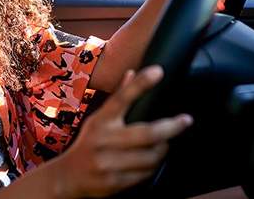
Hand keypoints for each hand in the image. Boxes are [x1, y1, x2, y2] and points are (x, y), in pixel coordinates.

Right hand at [55, 66, 192, 197]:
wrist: (67, 177)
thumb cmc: (88, 143)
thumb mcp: (98, 119)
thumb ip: (117, 98)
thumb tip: (132, 72)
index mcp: (101, 120)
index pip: (122, 98)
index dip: (140, 83)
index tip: (159, 71)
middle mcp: (103, 140)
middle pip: (146, 132)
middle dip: (171, 127)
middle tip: (185, 120)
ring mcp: (107, 162)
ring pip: (149, 156)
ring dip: (163, 150)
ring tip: (166, 144)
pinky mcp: (113, 182)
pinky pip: (143, 175)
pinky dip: (152, 168)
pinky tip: (153, 162)